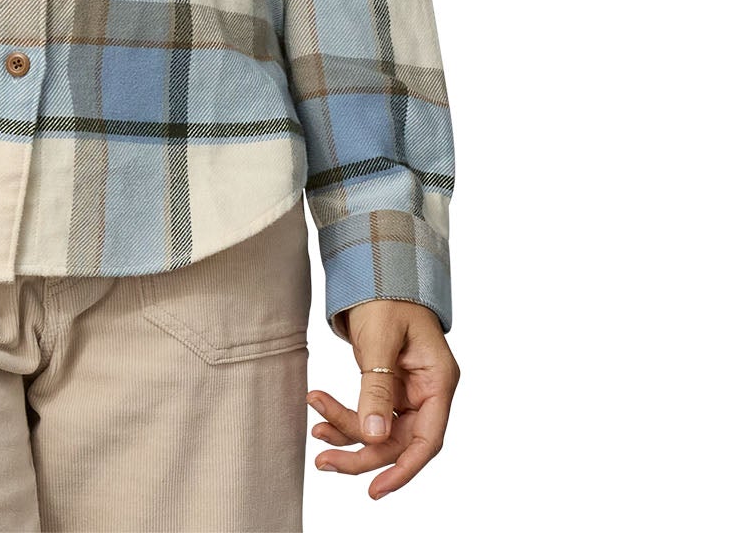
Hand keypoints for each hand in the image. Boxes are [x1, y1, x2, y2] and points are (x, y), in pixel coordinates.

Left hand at [307, 301, 458, 498]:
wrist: (375, 266)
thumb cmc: (386, 294)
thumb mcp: (381, 339)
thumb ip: (377, 387)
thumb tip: (373, 436)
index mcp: (438, 380)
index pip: (428, 439)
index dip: (404, 468)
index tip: (376, 488)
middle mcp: (427, 391)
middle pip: (399, 440)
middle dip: (361, 452)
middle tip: (323, 460)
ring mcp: (407, 390)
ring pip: (380, 431)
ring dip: (347, 435)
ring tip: (315, 431)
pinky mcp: (388, 386)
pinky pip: (369, 414)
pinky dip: (345, 418)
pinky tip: (321, 413)